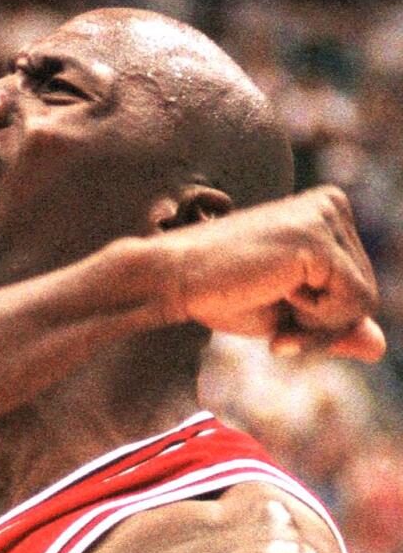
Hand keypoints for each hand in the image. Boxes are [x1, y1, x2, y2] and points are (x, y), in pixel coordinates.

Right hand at [157, 186, 383, 361]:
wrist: (171, 280)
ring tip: (273, 304)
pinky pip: (353, 301)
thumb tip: (380, 348)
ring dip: (317, 325)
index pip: (357, 284)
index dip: (322, 322)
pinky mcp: (317, 239)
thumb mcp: (285, 314)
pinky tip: (277, 296)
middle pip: (366, 291)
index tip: (279, 327)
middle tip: (275, 323)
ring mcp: (326, 217)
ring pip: (364, 299)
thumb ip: (333, 325)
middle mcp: (332, 204)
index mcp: (325, 212)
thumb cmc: (218, 294)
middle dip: (321, 326)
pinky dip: (317, 321)